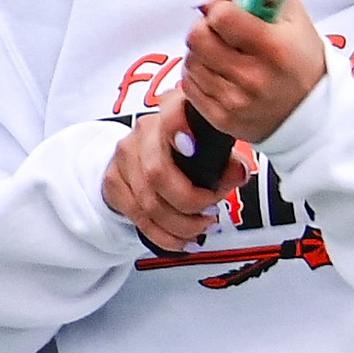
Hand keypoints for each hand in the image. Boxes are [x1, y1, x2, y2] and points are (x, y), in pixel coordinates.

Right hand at [102, 89, 251, 252]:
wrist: (143, 155)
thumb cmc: (181, 149)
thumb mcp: (210, 146)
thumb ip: (227, 160)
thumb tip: (239, 174)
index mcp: (171, 113)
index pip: (171, 113)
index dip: (178, 130)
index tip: (190, 147)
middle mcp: (144, 131)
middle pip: (158, 173)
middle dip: (190, 203)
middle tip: (211, 212)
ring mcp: (125, 157)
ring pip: (149, 202)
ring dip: (181, 225)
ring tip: (201, 227)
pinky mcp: (114, 182)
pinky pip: (139, 218)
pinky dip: (166, 236)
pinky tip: (183, 239)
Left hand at [182, 0, 326, 143]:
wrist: (310, 110)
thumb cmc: (299, 58)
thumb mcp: (291, 13)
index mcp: (274, 47)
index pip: (221, 15)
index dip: (222, 8)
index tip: (232, 14)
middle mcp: (254, 77)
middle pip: (197, 37)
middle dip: (206, 29)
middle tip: (223, 34)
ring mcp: (236, 101)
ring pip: (191, 61)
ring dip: (203, 53)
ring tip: (225, 56)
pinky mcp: (222, 119)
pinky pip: (189, 86)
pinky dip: (201, 76)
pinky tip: (220, 75)